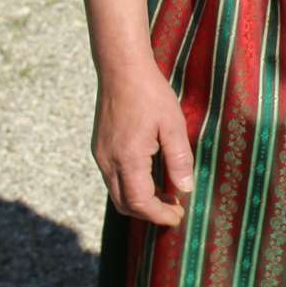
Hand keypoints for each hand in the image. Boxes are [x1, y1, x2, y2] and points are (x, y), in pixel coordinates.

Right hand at [91, 55, 194, 226]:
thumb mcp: (173, 125)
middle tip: (174, 210)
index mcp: (128, 158)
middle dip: (149, 213)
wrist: (121, 70)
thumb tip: (185, 189)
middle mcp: (108, 161)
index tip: (178, 216)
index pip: (140, 202)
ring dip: (140, 200)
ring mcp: (101, 155)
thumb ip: (179, 158)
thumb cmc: (150, 94)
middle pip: (124, 204)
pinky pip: (113, 178)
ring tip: (167, 194)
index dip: (159, 214)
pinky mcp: (100, 148)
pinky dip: (131, 186)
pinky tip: (152, 177)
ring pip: (117, 192)